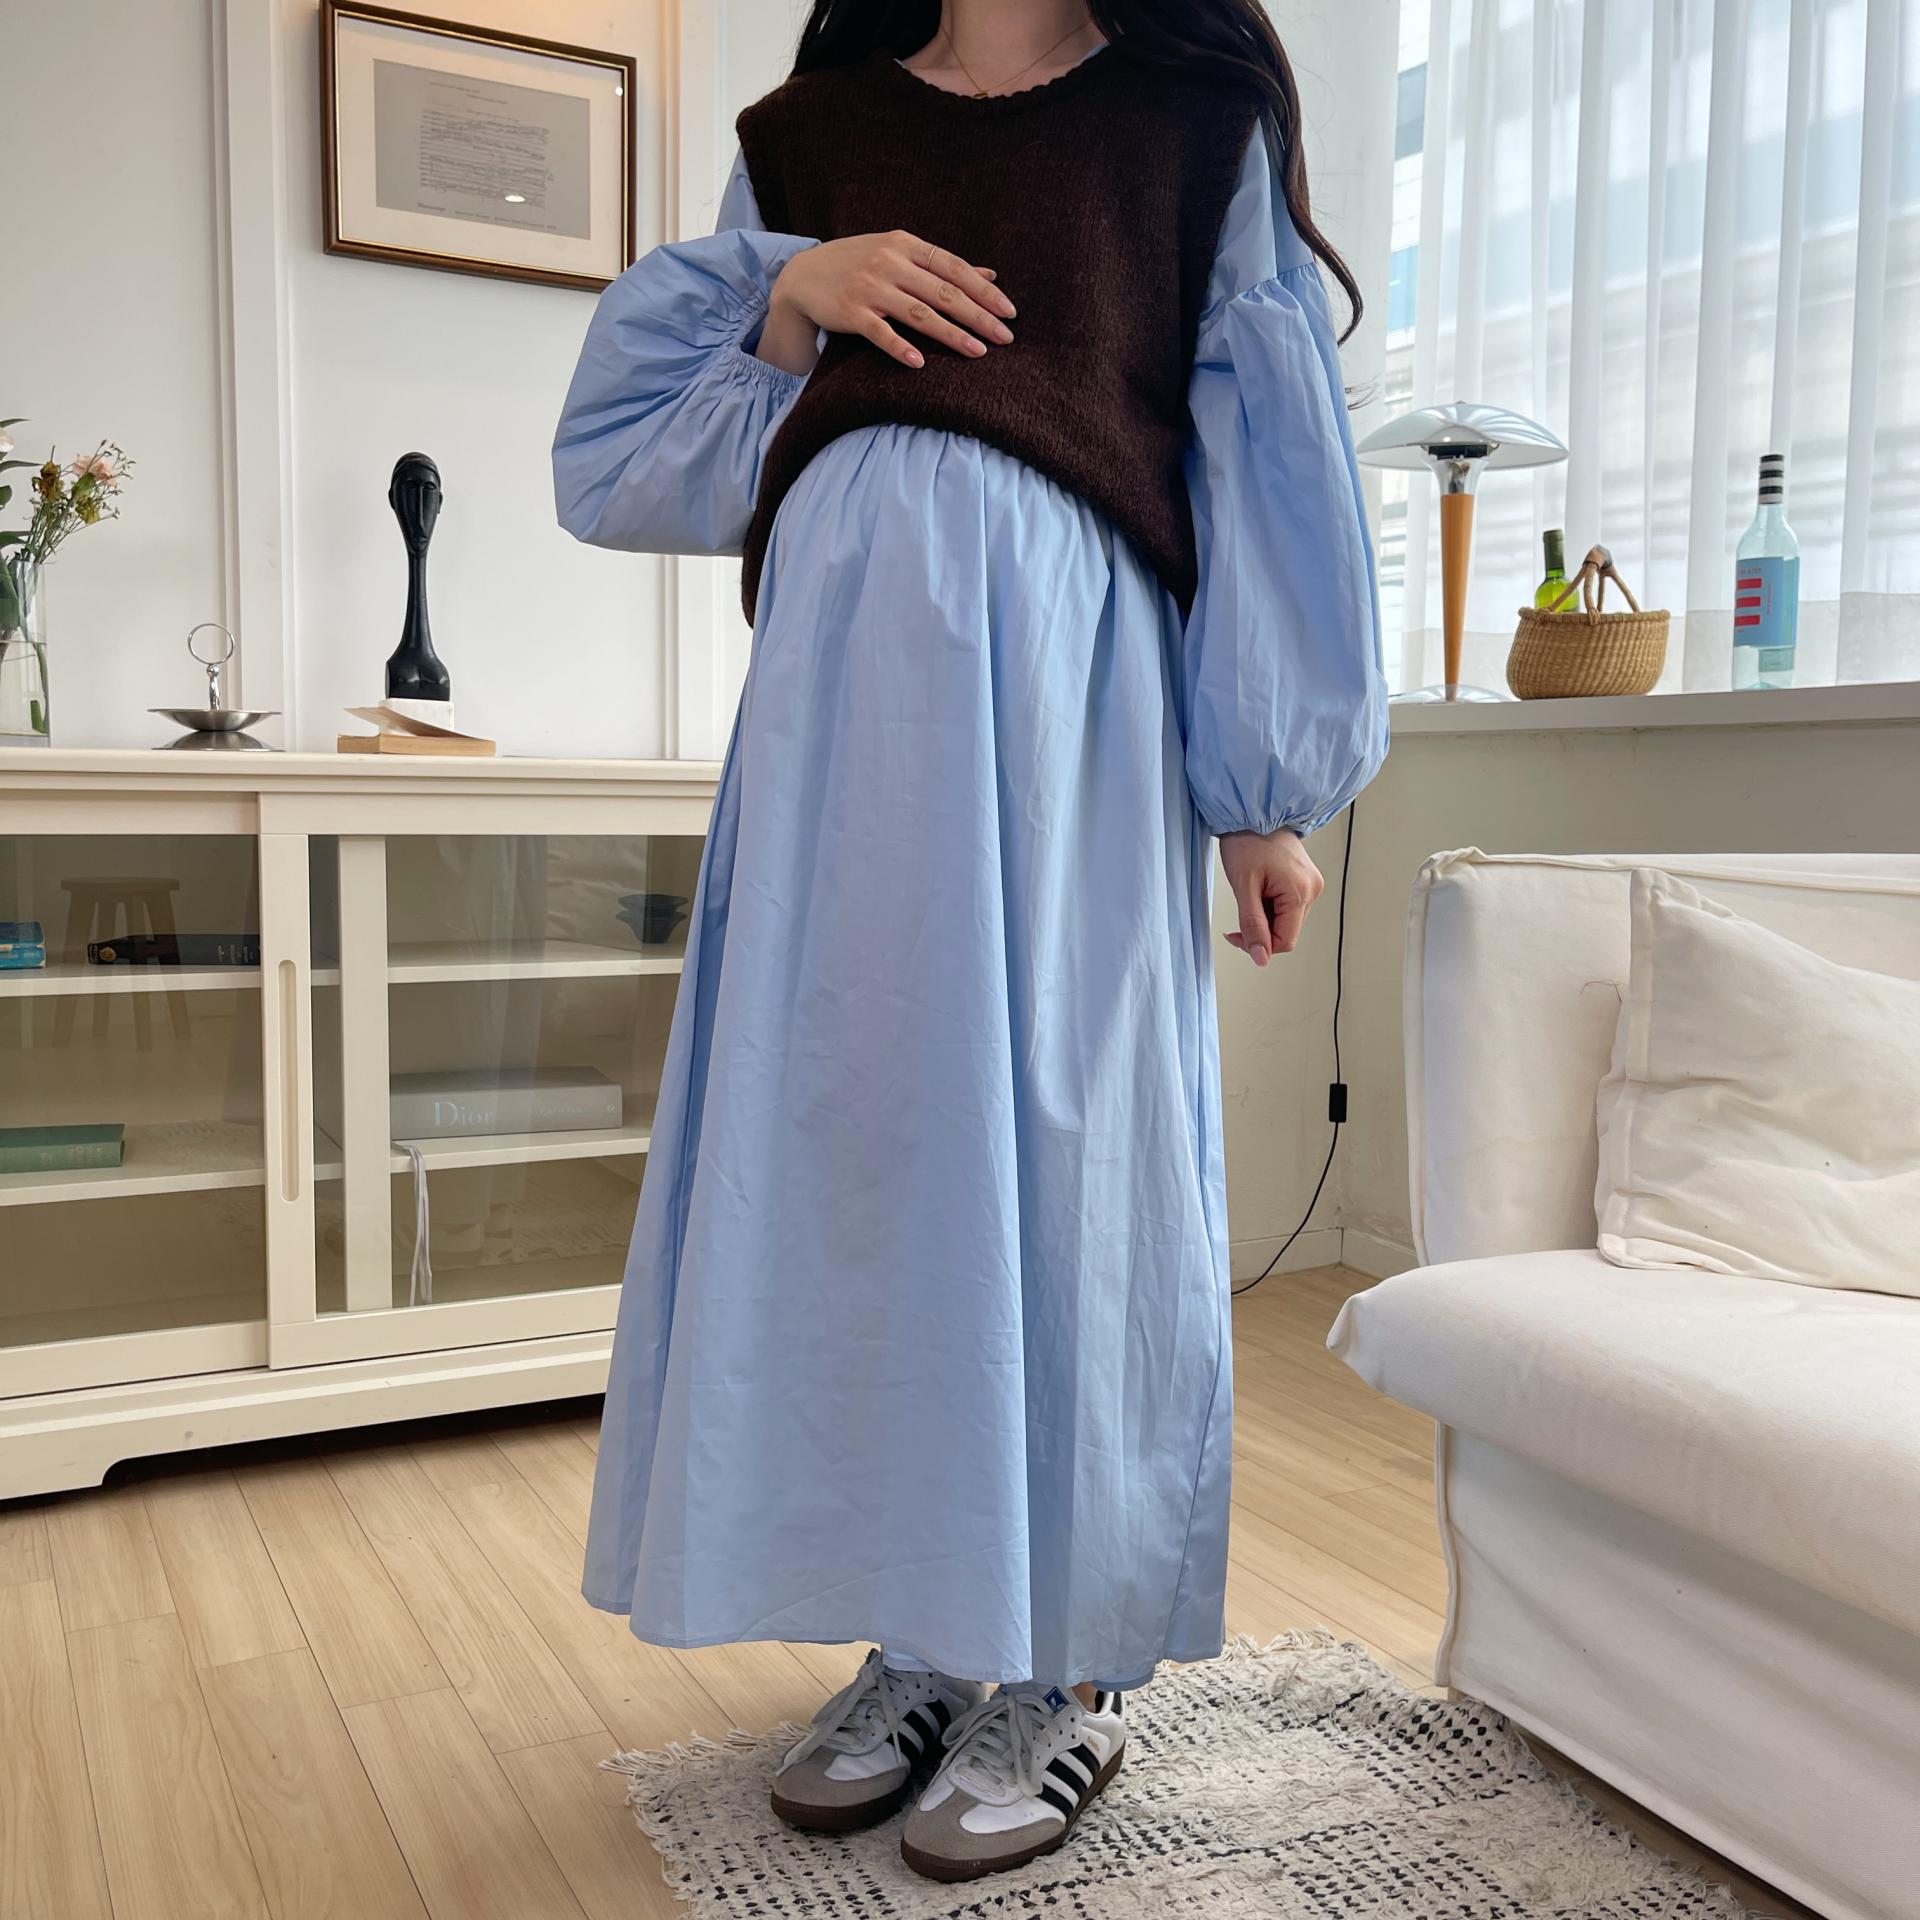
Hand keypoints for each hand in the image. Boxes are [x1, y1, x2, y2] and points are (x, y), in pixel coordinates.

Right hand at [758, 231, 1014, 374]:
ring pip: (919, 313)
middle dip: (978, 316)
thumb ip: (941, 265)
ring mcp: (870, 287)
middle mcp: (890, 262)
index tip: (1009, 311)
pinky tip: (920, 362)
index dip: (984, 290)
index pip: (953, 268)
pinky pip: (880, 333)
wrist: (803, 275)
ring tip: (978, 352)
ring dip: (951, 334)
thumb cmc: (858, 264)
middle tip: (1005, 337)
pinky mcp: (851, 312)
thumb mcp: (898, 253)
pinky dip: (900, 347)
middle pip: (943, 292)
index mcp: (906, 245)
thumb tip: (989, 275)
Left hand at [1219, 828, 1323, 967]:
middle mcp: (1313, 889)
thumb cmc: (1247, 841)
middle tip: (1242, 907)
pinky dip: (1270, 905)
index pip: (1285, 941)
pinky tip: (1260, 888)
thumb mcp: (1244, 887)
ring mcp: (1311, 884)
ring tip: (1252, 890)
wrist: (1254, 812)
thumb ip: (1252, 925)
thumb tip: (1261, 959)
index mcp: (1301, 892)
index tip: (1236, 934)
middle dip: (1261, 928)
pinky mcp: (1305, 880)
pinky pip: (1288, 905)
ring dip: (1265, 916)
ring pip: (1286, 920)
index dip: (1259, 945)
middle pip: (1286, 931)